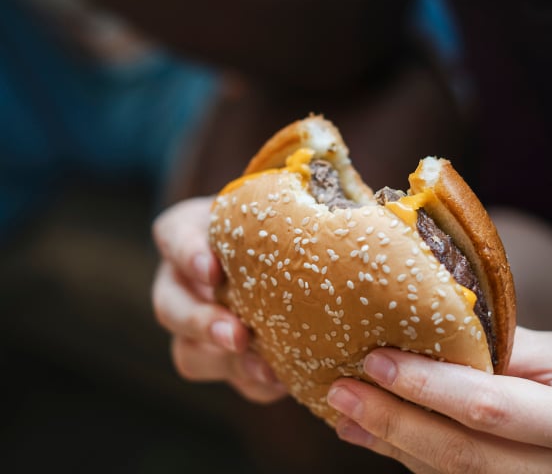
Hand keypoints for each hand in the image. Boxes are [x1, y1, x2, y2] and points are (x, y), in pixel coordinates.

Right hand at [152, 197, 286, 402]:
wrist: (294, 252)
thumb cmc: (284, 220)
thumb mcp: (283, 204)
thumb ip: (294, 204)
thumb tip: (347, 209)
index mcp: (191, 233)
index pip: (174, 236)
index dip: (188, 253)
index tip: (212, 269)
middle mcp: (183, 283)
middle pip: (170, 306)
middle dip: (201, 323)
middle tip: (235, 334)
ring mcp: (198, 327)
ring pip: (190, 353)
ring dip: (226, 363)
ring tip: (264, 368)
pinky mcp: (225, 359)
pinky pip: (230, 379)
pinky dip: (254, 382)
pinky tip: (282, 379)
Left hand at [326, 327, 551, 472]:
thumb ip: (511, 351)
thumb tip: (438, 333)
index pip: (490, 410)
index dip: (426, 388)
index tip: (375, 360)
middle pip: (461, 458)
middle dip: (392, 425)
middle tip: (338, 392)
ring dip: (397, 448)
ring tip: (347, 414)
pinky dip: (424, 464)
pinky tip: (389, 438)